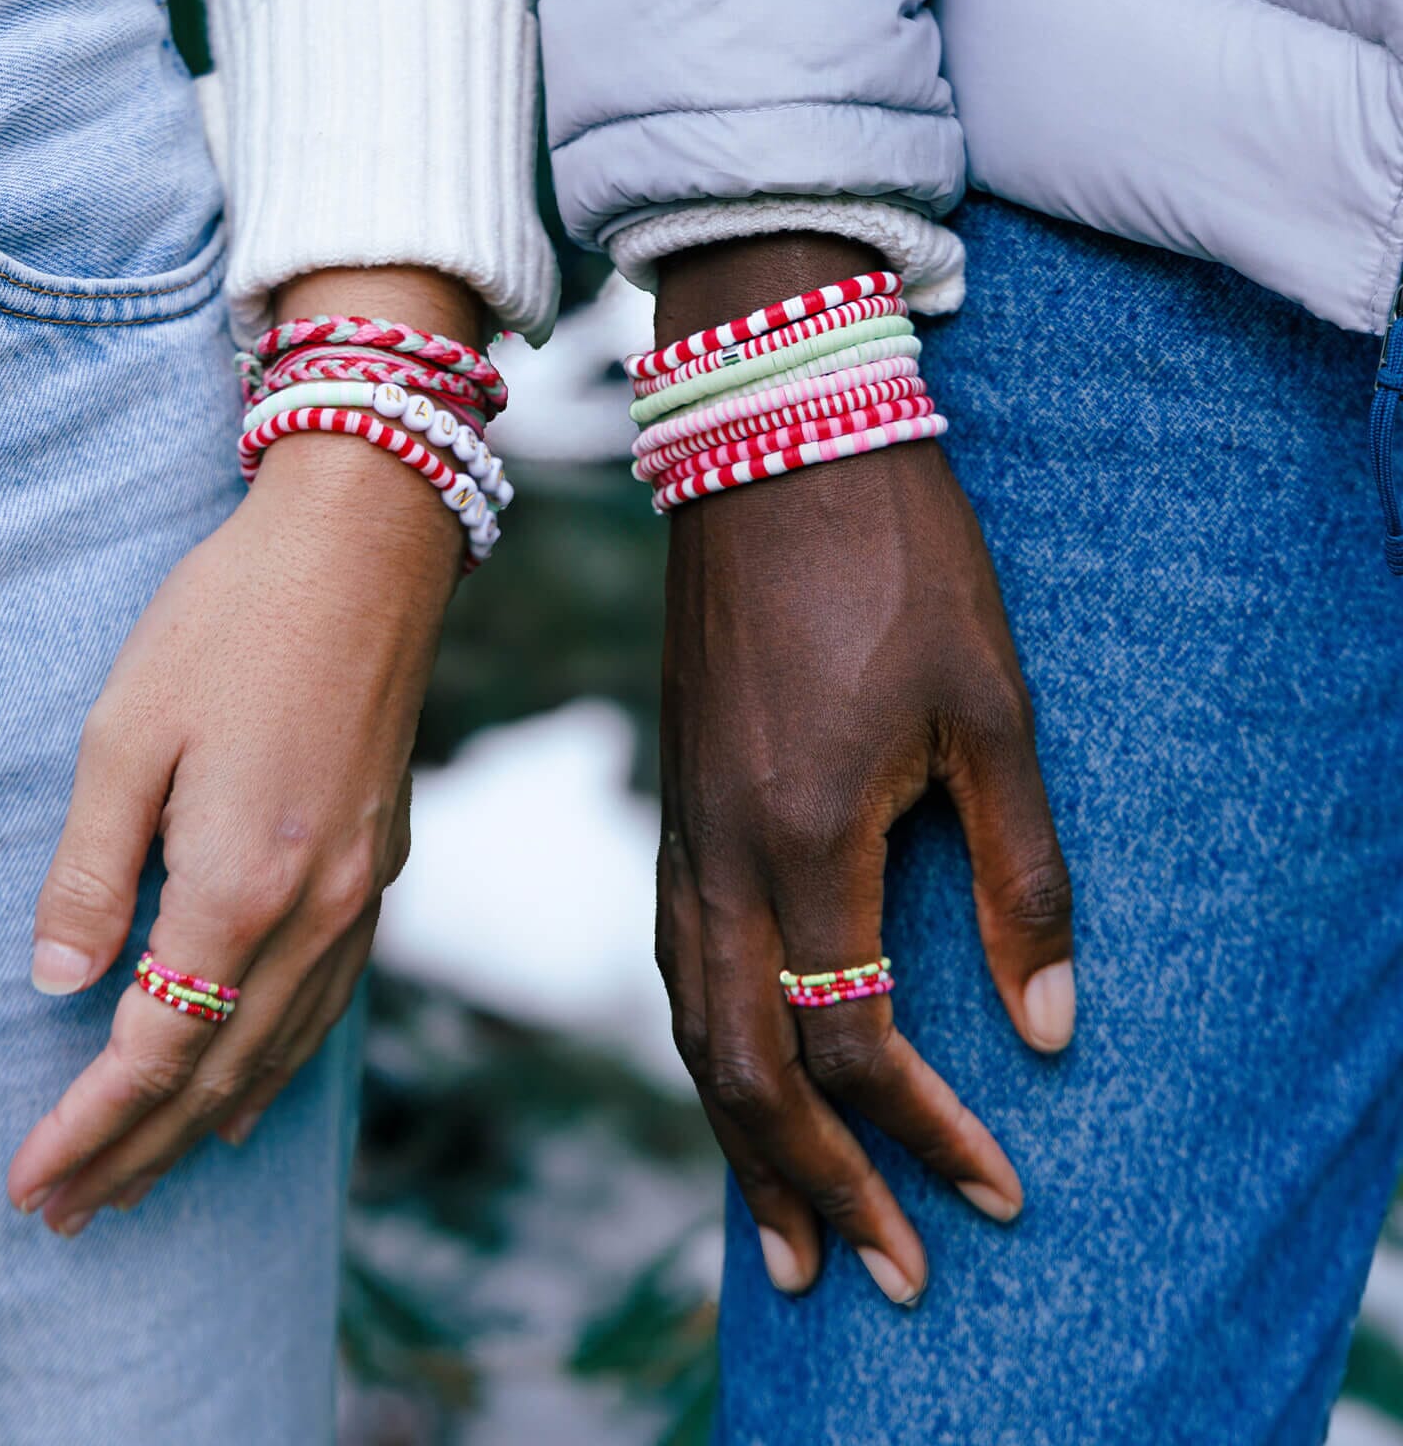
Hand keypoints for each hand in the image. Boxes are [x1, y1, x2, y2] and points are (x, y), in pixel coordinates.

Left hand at [7, 268, 476, 1232]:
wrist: (367, 551)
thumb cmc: (233, 624)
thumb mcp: (126, 735)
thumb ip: (90, 872)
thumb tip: (56, 983)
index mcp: (243, 883)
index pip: (154, 1048)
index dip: (88, 1127)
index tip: (30, 1184)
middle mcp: (318, 910)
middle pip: (223, 1071)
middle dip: (141, 1151)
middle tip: (72, 1214)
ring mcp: (364, 892)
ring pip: (287, 1046)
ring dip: (211, 1120)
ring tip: (154, 1175)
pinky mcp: (385, 863)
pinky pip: (333, 998)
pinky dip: (284, 1061)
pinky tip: (259, 1082)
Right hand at [653, 235, 1073, 1303]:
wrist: (773, 443)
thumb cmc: (896, 561)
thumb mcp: (992, 712)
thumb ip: (1020, 875)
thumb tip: (1047, 1027)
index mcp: (805, 834)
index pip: (851, 1038)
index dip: (922, 1132)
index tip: (997, 1193)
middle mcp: (721, 853)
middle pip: (743, 1064)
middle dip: (811, 1183)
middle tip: (871, 1281)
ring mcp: (683, 826)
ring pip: (692, 1023)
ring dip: (739, 1135)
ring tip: (784, 1228)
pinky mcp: (677, 799)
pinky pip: (678, 958)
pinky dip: (708, 1044)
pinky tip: (736, 1070)